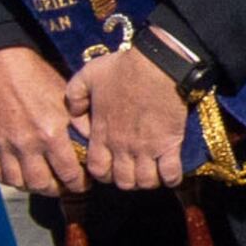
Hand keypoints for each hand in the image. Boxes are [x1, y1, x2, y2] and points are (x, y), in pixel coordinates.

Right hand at [0, 45, 82, 195]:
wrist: (4, 63)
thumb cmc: (40, 78)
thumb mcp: (68, 99)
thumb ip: (81, 124)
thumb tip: (95, 146)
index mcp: (51, 133)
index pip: (69, 174)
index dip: (79, 184)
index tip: (83, 183)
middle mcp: (27, 143)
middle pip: (41, 184)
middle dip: (56, 189)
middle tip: (62, 185)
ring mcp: (3, 143)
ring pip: (17, 182)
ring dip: (31, 186)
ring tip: (41, 181)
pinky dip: (7, 177)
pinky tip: (18, 174)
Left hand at [71, 45, 190, 189]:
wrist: (157, 63)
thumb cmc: (122, 68)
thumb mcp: (87, 76)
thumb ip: (75, 98)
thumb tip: (74, 117)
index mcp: (102, 133)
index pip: (98, 170)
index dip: (103, 173)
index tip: (111, 167)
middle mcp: (122, 146)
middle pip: (122, 181)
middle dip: (126, 180)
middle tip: (132, 171)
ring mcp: (147, 148)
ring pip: (145, 182)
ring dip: (147, 181)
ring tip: (151, 173)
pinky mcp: (170, 144)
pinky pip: (170, 174)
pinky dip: (171, 179)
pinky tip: (171, 174)